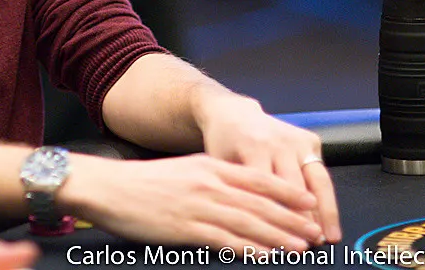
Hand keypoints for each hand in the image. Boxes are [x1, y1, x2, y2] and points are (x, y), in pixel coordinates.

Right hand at [62, 153, 323, 251]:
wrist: (109, 186)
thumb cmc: (143, 182)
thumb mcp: (184, 170)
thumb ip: (211, 178)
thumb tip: (238, 193)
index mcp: (210, 166)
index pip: (259, 178)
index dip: (288, 192)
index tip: (310, 202)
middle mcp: (210, 183)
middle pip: (261, 202)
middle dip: (292, 218)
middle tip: (315, 231)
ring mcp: (199, 205)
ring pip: (249, 222)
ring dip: (279, 236)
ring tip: (301, 247)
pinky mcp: (186, 227)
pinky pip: (225, 240)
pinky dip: (249, 249)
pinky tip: (265, 257)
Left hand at [194, 90, 340, 243]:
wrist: (233, 113)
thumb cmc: (223, 144)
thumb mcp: (220, 166)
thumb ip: (236, 192)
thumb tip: (249, 230)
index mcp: (253, 147)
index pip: (269, 189)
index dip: (277, 217)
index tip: (282, 238)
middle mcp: (279, 142)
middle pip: (297, 187)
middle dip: (305, 218)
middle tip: (311, 243)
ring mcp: (297, 139)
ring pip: (318, 180)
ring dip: (326, 211)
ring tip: (330, 235)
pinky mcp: (310, 139)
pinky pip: (321, 172)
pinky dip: (325, 197)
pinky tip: (328, 218)